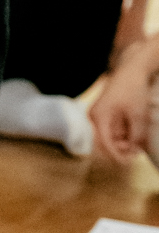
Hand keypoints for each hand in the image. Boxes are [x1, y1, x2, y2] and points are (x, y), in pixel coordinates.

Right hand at [90, 43, 158, 162]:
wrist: (131, 69)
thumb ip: (135, 136)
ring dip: (122, 142)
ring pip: (109, 136)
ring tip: (138, 143)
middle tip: (136, 153)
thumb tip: (134, 151)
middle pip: (105, 142)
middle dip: (121, 149)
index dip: (116, 156)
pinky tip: (133, 134)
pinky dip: (122, 134)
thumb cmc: (132, 89)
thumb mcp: (138, 115)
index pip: (105, 143)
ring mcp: (98, 115)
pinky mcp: (104, 113)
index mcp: (98, 117)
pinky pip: (111, 129)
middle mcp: (94, 117)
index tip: (127, 163)